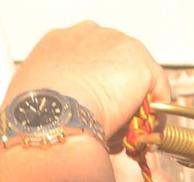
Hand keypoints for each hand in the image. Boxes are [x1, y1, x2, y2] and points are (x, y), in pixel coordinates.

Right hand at [4, 22, 171, 149]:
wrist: (50, 117)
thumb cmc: (34, 115)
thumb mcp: (36, 99)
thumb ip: (54, 98)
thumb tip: (60, 116)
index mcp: (60, 41)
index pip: (89, 59)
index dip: (96, 87)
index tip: (96, 111)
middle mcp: (90, 35)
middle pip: (116, 65)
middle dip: (119, 94)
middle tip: (115, 125)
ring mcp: (117, 44)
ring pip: (138, 78)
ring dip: (137, 105)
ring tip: (128, 134)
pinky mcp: (140, 63)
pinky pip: (159, 92)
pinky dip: (156, 116)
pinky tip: (143, 134)